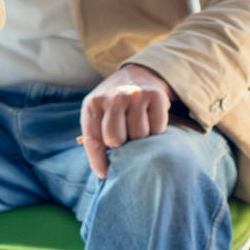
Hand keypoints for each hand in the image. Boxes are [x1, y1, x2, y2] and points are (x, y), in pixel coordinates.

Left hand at [76, 62, 173, 176]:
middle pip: (116, 140)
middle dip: (121, 146)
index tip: (105, 175)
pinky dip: (156, 130)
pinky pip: (158, 128)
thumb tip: (102, 172)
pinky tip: (151, 120)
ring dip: (140, 138)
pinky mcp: (156, 96)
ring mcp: (134, 95)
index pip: (92, 139)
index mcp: (92, 104)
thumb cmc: (115, 103)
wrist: (139, 74)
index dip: (98, 161)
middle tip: (126, 140)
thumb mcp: (98, 112)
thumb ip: (96, 136)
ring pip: (139, 135)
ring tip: (137, 126)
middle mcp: (112, 97)